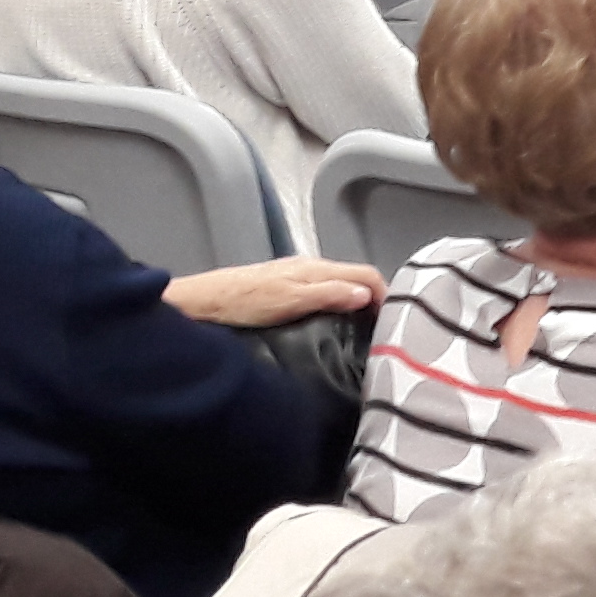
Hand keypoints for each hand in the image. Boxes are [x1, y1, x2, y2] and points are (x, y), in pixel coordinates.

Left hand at [165, 256, 383, 328]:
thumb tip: (366, 294)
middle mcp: (310, 268)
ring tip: (363, 329)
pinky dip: (337, 304)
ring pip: (340, 284)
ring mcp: (296, 276)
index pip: (366, 273)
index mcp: (316, 269)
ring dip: (356, 301)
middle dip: (375, 297)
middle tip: (384, 328)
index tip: (394, 320)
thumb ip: (328, 295)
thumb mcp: (288, 302)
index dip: (385, 294)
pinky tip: (331, 322)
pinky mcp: (283, 288)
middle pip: (356, 277)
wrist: (201, 303)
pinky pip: (323, 291)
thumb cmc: (242, 302)